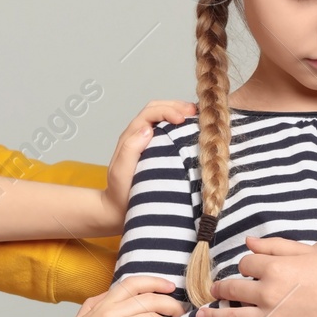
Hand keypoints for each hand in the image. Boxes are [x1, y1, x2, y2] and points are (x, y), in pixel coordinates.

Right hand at [52, 275, 185, 316]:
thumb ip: (95, 304)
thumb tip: (111, 294)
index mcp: (101, 305)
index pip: (132, 283)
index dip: (155, 281)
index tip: (170, 287)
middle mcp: (109, 312)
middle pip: (148, 297)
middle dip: (170, 301)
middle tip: (180, 311)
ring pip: (150, 313)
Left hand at [101, 100, 197, 230]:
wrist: (119, 210)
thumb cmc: (120, 193)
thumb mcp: (120, 172)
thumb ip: (130, 149)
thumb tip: (148, 129)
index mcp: (131, 136)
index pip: (150, 113)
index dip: (167, 110)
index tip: (182, 119)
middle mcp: (140, 135)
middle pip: (158, 108)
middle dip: (176, 106)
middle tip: (195, 112)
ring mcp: (149, 143)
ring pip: (164, 118)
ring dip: (180, 113)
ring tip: (197, 117)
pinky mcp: (158, 152)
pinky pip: (170, 132)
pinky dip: (182, 127)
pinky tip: (194, 132)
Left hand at [192, 236, 316, 316]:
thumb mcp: (306, 253)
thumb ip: (275, 245)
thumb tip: (247, 242)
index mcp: (274, 268)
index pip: (245, 265)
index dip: (244, 266)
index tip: (247, 271)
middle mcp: (267, 293)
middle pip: (232, 290)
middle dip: (221, 289)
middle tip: (215, 291)